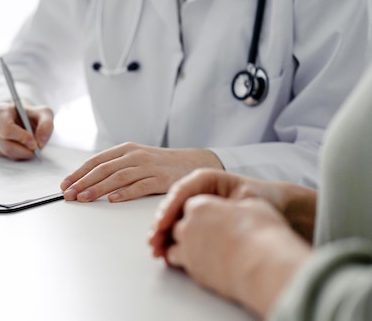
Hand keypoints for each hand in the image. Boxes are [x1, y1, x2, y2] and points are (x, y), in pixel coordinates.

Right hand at [0, 102, 53, 159]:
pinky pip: (6, 156)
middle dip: (24, 150)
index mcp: (1, 111)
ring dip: (23, 153)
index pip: (7, 129)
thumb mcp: (44, 113)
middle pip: (6, 145)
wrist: (22, 118)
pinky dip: (19, 155)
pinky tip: (24, 148)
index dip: (21, 138)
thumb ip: (46, 124)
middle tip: (37, 149)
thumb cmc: (31, 115)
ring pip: (7, 152)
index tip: (34, 143)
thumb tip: (41, 140)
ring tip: (32, 147)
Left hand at [60, 142, 223, 201]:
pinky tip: (112, 199)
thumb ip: (115, 166)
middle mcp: (135, 156)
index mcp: (126, 149)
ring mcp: (148, 167)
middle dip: (83, 182)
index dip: (78, 173)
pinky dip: (125, 193)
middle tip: (68, 194)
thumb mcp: (135, 159)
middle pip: (103, 169)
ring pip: (118, 177)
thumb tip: (87, 181)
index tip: (65, 184)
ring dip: (98, 188)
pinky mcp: (161, 179)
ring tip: (84, 198)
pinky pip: (140, 186)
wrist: (193, 162)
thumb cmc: (160, 164)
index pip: (96, 161)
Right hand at [149, 169, 315, 256]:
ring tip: (156, 250)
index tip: (161, 225)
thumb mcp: (247, 199)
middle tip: (154, 242)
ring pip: (171, 218)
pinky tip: (165, 252)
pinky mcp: (196, 218)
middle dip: (160, 225)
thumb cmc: (265, 199)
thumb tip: (203, 216)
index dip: (168, 209)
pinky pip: (178, 227)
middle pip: (171, 206)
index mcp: (206, 179)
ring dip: (161, 234)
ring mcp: (195, 204)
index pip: (181, 191)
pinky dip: (170, 239)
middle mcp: (196, 190)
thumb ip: (225, 206)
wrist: (278, 207)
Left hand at [153, 195, 310, 317]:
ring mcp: (188, 250)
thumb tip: (237, 210)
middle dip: (187, 229)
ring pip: (173, 246)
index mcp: (200, 206)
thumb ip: (237, 206)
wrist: (264, 269)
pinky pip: (181, 265)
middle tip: (202, 234)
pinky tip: (199, 264)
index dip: (199, 212)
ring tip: (197, 250)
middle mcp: (188, 226)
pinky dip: (186, 263)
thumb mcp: (254, 207)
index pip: (190, 206)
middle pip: (179, 225)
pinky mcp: (193, 272)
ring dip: (180, 247)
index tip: (207, 216)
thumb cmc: (262, 235)